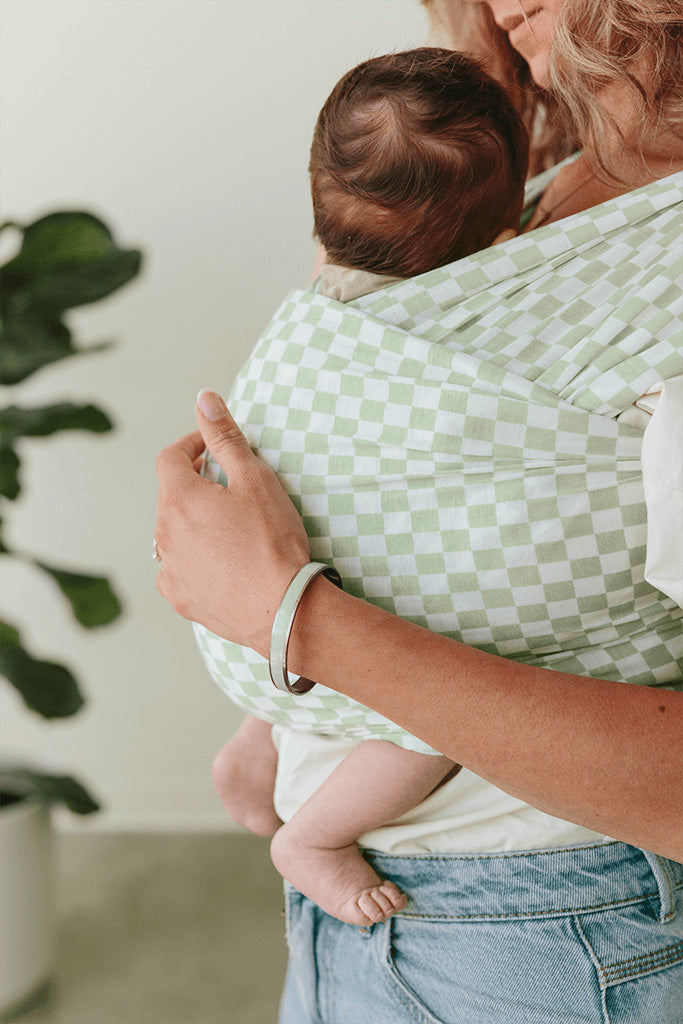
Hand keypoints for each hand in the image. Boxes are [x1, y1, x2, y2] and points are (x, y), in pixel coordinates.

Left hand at [154, 390, 310, 655]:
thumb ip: (225, 436)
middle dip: (194, 484)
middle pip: (170, 496)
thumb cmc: (273, 541)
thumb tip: (204, 398)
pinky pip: (179, 570)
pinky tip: (223, 563)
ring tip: (228, 528)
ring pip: (172, 534)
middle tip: (227, 485)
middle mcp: (164, 533)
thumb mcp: (255, 478)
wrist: (284, 608)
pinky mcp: (181, 598)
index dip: (192, 445)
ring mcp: (170, 569)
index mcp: (179, 498)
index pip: (170, 457)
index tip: (212, 447)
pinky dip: (194, 560)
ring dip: (192, 523)